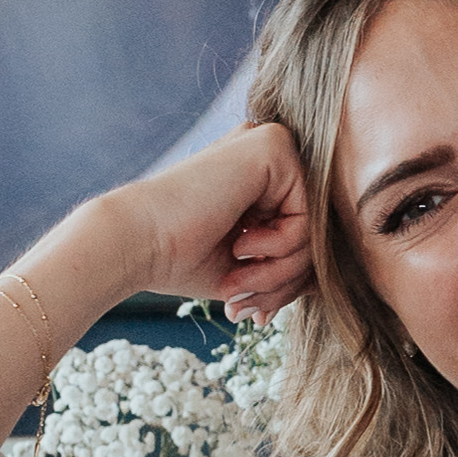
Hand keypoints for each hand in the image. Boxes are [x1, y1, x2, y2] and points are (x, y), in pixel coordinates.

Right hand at [92, 124, 313, 319]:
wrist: (138, 242)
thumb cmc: (179, 258)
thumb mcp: (245, 269)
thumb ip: (284, 268)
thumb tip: (319, 285)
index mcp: (258, 179)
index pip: (302, 236)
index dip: (283, 282)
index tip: (252, 310)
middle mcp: (267, 156)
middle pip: (312, 233)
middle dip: (284, 284)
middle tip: (247, 306)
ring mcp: (272, 146)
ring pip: (314, 230)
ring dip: (279, 274)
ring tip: (238, 285)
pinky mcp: (274, 146)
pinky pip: (307, 217)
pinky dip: (279, 249)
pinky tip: (240, 246)